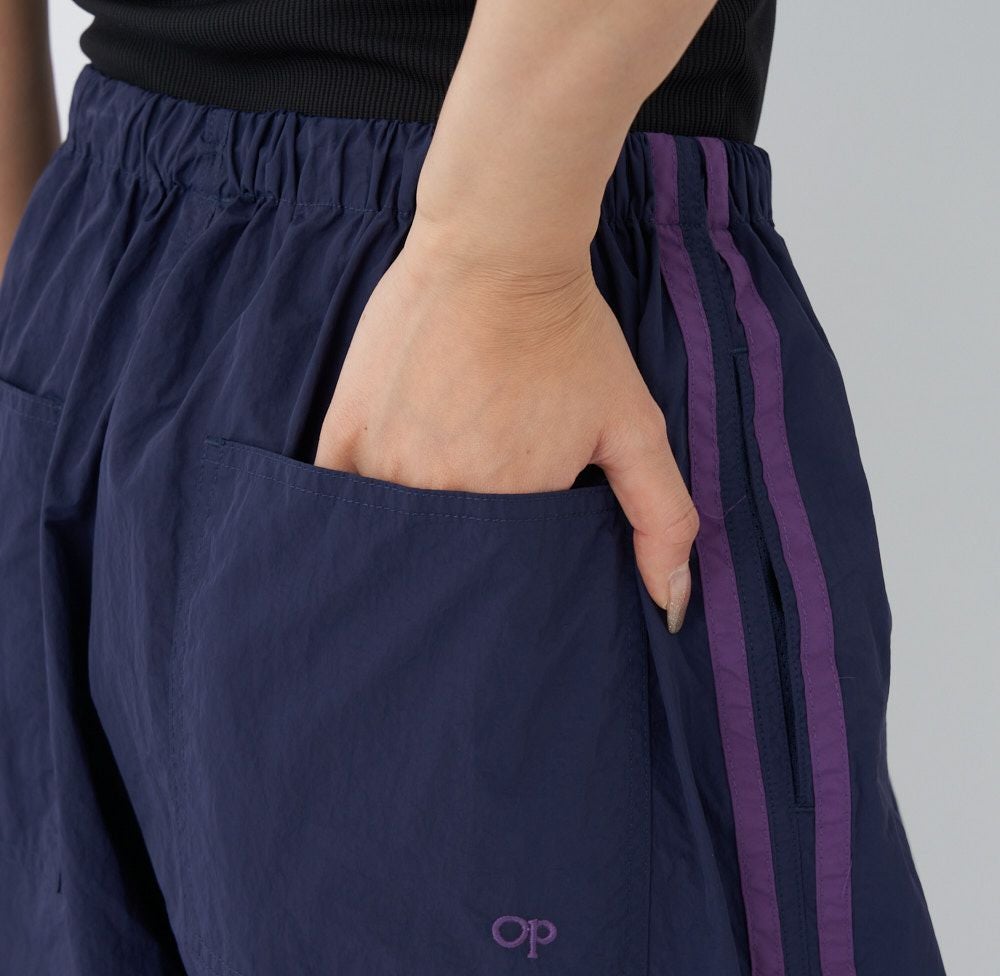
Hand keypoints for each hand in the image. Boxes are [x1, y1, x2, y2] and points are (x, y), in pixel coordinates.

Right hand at [315, 221, 697, 631]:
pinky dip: (356, 511)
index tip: (509, 549)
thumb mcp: (634, 426)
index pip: (500, 579)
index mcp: (513, 507)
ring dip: (407, 537)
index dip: (505, 573)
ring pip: (392, 538)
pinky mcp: (347, 434)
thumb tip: (674, 606)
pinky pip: (341, 501)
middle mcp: (445, 497)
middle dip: (455, 561)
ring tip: (430, 499)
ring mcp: (388, 466)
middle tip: (471, 513)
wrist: (496, 252)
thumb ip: (662, 517)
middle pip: (442, 563)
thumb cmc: (569, 336)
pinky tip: (377, 502)